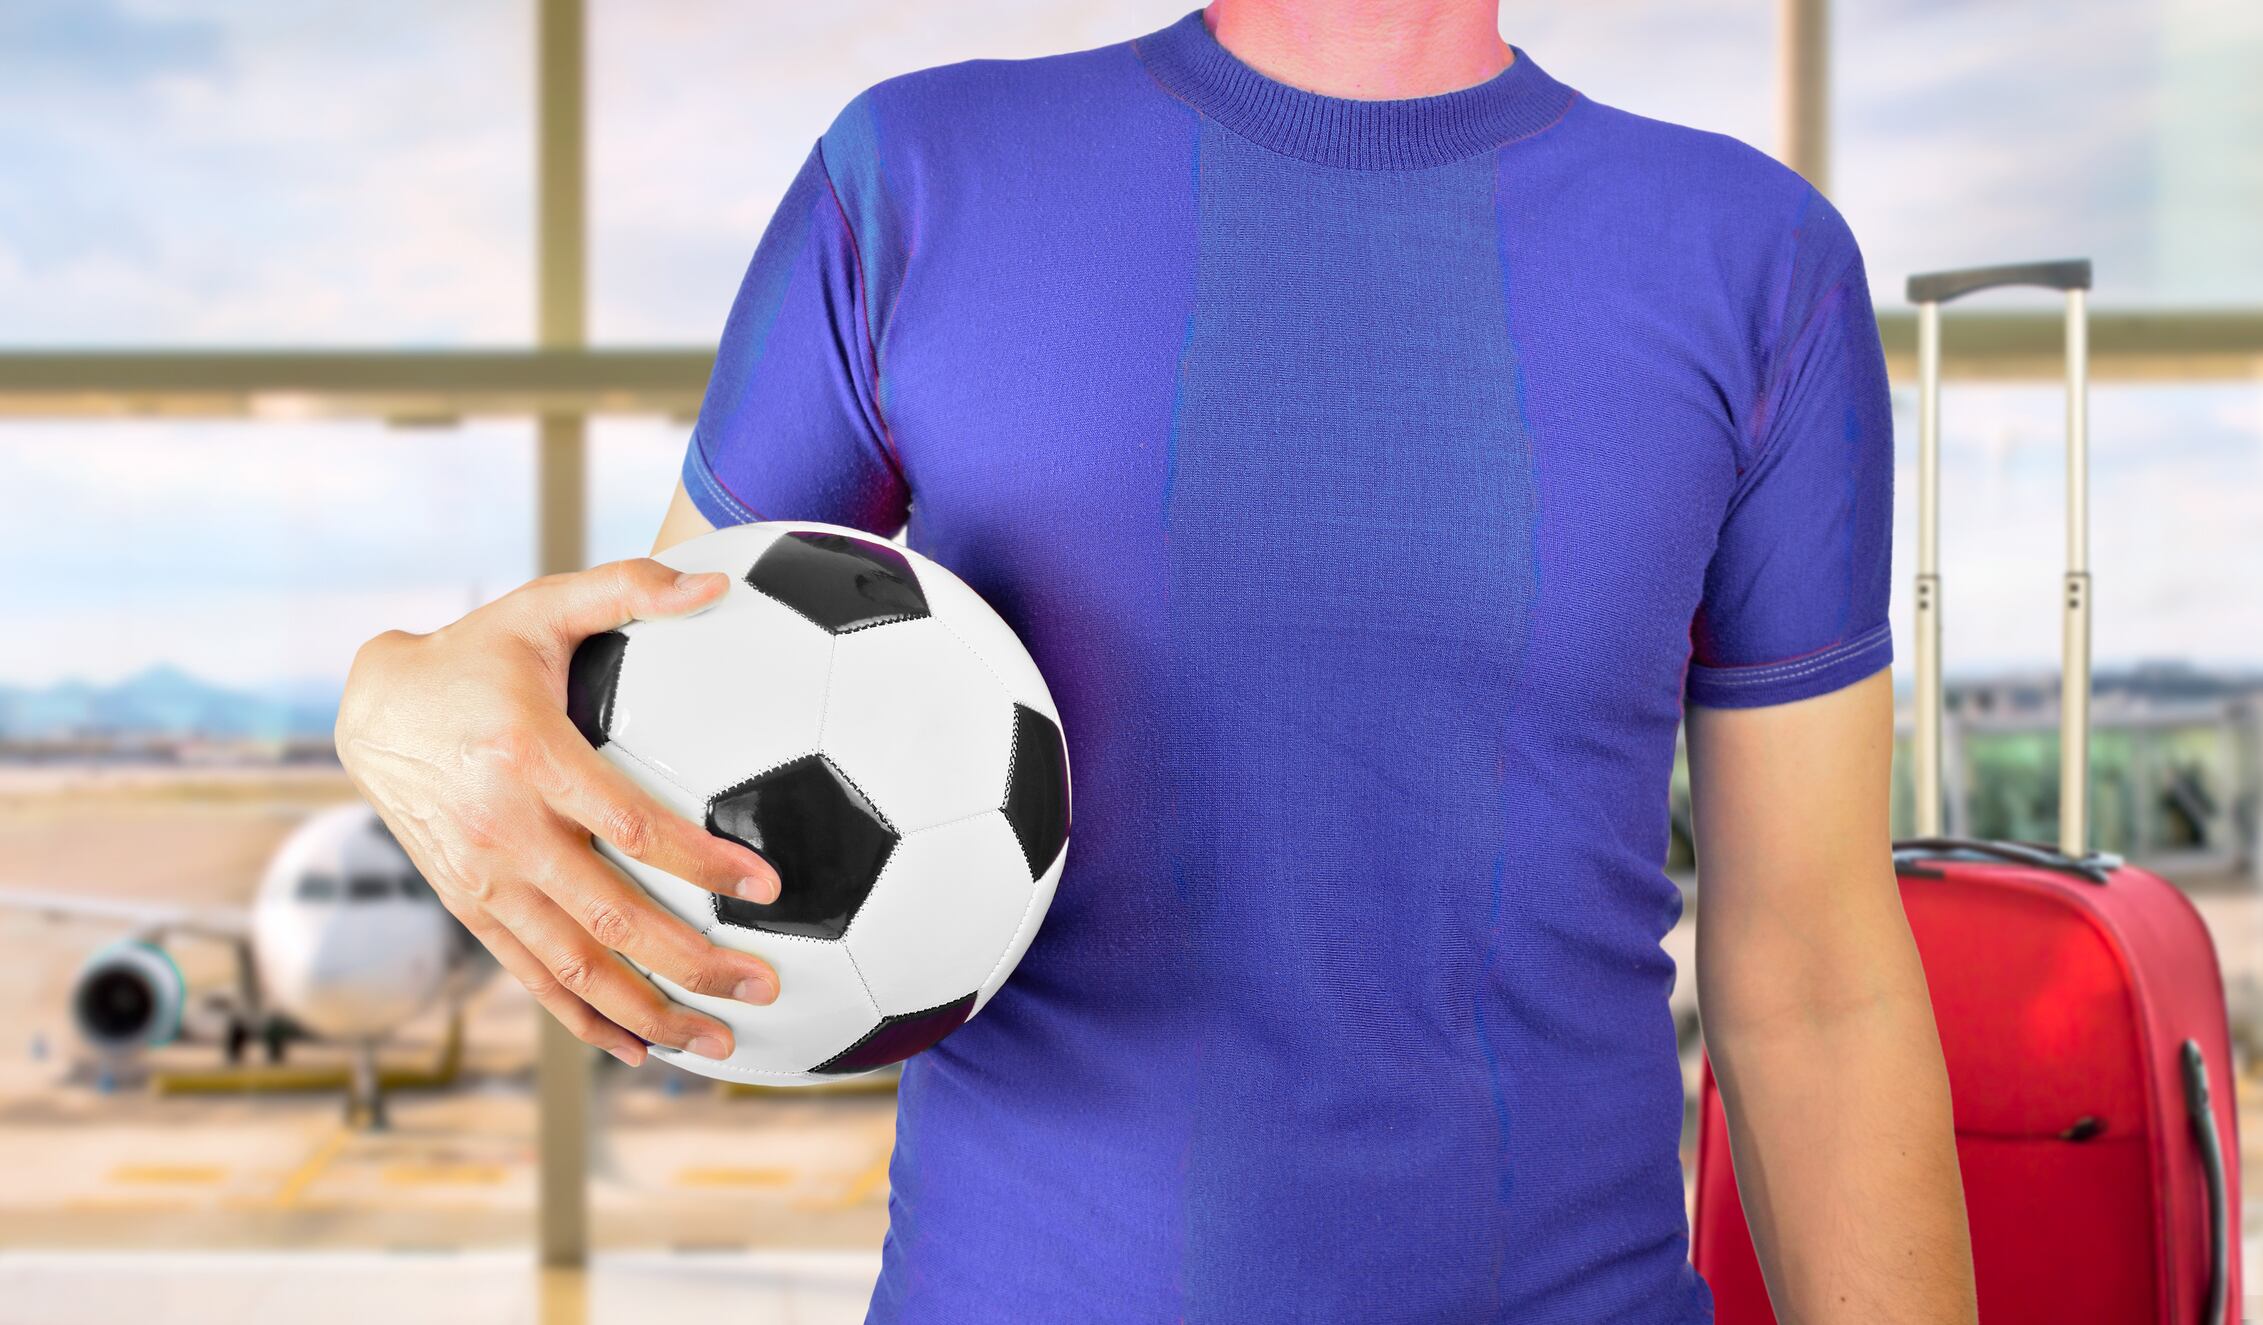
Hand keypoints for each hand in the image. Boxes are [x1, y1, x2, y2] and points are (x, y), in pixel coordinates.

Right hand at [335, 559, 782, 1065]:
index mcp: (531, 759)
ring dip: (648, 1012)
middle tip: (767, 988)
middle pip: (610, 918)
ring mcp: (482, 881)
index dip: (701, 862)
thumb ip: (629, 588)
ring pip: (573, 968)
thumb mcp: (542, 606)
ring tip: (721, 1046)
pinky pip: (533, 978)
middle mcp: (503, 832)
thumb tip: (716, 579)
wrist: (371, 709)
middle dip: (692, 963)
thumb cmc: (478, 654)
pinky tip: (643, 1049)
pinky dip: (586, 1020)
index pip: (630, 826)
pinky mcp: (469, 908)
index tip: (767, 888)